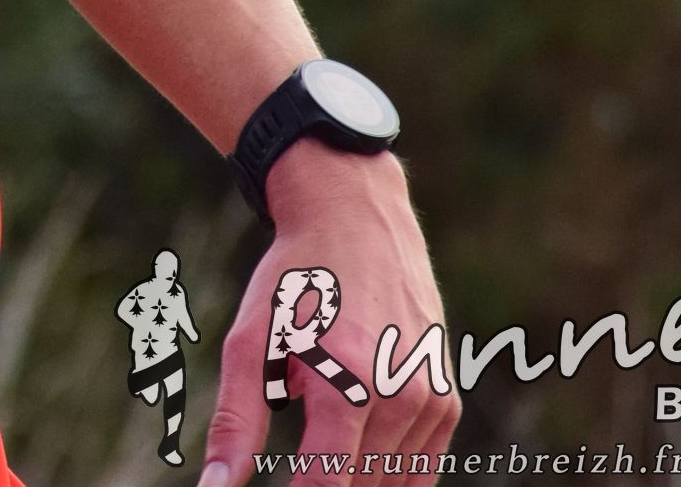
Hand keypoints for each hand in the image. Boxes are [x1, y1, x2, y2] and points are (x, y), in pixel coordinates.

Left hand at [200, 145, 458, 486]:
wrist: (356, 220)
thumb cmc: (293, 282)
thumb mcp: (248, 344)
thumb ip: (234, 423)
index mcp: (347, 386)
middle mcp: (400, 398)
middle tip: (293, 469)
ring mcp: (431, 401)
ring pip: (390, 485)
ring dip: (353, 483)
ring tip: (315, 456)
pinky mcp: (446, 400)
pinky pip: (419, 469)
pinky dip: (385, 476)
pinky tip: (351, 458)